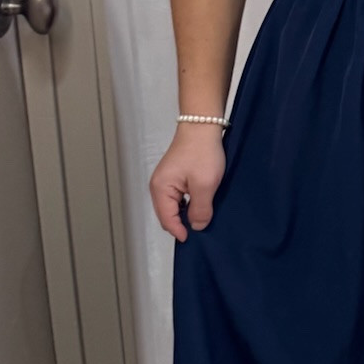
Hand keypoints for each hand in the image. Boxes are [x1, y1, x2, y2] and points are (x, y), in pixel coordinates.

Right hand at [149, 123, 225, 241]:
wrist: (203, 125)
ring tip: (201, 217)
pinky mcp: (174, 175)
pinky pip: (178, 197)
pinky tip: (199, 204)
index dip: (180, 231)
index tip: (193, 238)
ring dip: (185, 213)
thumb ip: (200, 209)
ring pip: (173, 206)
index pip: (167, 219)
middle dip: (181, 223)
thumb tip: (197, 226)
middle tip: (199, 229)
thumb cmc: (202, 151)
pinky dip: (187, 203)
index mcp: (160, 189)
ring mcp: (165, 180)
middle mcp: (158, 186)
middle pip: (167, 214)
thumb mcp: (205, 185)